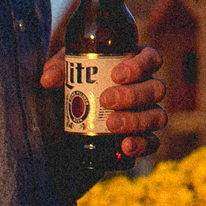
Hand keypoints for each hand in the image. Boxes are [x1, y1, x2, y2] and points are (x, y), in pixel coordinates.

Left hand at [39, 46, 170, 158]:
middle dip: (133, 95)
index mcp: (136, 65)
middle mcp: (147, 88)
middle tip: (106, 100)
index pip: (151, 59)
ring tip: (110, 124)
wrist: (74, 111)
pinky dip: (142, 144)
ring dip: (136, 120)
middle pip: (156, 89)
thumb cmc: (78, 81)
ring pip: (157, 116)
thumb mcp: (68, 69)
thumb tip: (48, 80)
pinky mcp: (143, 137)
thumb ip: (59, 69)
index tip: (116, 74)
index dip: (140, 66)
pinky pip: (153, 142)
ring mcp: (148, 114)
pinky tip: (125, 146)